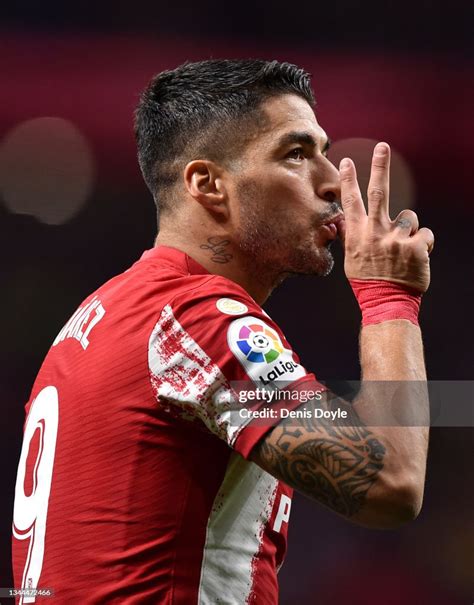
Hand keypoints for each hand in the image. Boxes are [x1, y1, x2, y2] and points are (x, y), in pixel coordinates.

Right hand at [339, 143, 433, 292]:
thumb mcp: (351, 258)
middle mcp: (376, 232)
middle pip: (379, 192)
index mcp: (358, 234)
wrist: (387, 301)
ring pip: (410, 218)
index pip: (351, 202)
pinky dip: (423, 244)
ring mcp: (396, 238)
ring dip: (410, 230)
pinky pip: (425, 235)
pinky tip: (416, 258)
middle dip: (380, 167)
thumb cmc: (367, 280)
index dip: (348, 180)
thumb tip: (342, 220)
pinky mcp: (416, 246)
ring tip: (403, 250)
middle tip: (383, 147)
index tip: (346, 161)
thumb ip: (350, 236)